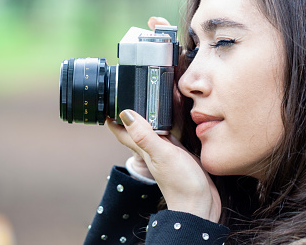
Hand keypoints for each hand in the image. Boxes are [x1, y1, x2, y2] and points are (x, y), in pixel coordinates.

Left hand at [107, 111, 221, 222]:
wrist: (199, 205)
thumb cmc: (181, 183)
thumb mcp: (162, 154)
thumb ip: (145, 135)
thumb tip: (125, 114)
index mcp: (144, 149)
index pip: (123, 131)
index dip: (114, 118)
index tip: (107, 103)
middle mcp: (152, 150)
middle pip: (135, 129)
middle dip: (129, 115)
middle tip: (124, 99)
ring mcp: (165, 153)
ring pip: (151, 132)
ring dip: (147, 119)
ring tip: (144, 104)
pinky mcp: (178, 155)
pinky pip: (168, 136)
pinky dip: (167, 126)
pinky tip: (170, 122)